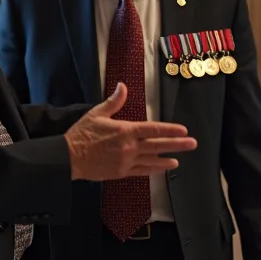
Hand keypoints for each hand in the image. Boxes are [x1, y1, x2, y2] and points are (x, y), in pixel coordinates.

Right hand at [64, 83, 196, 180]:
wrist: (69, 157)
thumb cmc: (82, 134)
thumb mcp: (97, 113)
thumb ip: (114, 101)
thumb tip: (122, 86)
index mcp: (125, 130)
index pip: (153, 129)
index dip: (170, 130)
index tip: (183, 130)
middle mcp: (129, 147)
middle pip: (158, 145)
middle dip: (177, 145)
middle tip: (192, 144)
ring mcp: (126, 161)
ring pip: (152, 161)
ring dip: (166, 161)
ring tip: (178, 161)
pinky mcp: (121, 173)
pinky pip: (141, 172)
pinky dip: (152, 170)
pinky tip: (160, 169)